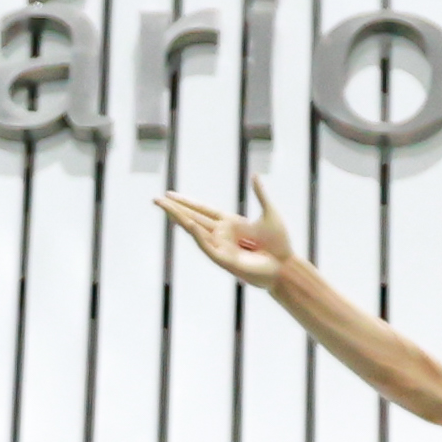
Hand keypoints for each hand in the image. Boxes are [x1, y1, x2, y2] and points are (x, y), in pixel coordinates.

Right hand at [156, 180, 297, 286]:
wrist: (285, 266)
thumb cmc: (279, 244)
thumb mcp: (269, 214)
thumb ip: (260, 194)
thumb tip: (254, 175)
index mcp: (230, 223)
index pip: (202, 210)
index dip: (187, 202)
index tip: (171, 194)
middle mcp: (221, 234)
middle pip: (193, 217)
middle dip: (175, 209)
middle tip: (156, 199)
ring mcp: (221, 247)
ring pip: (195, 230)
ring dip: (180, 219)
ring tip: (165, 208)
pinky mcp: (224, 260)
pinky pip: (207, 246)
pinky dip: (198, 235)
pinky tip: (188, 224)